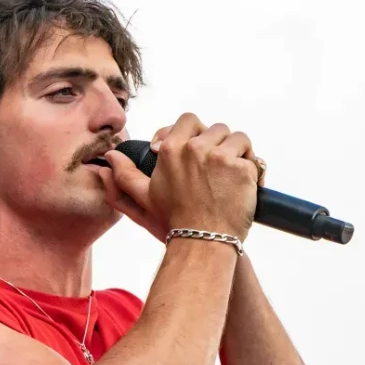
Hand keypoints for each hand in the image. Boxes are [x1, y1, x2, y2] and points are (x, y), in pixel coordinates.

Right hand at [98, 113, 262, 241]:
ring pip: (238, 139)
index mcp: (171, 150)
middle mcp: (195, 148)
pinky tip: (247, 187)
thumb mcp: (144, 198)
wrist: (203, 243)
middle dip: (220, 145)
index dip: (195, 132)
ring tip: (234, 176)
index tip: (198, 150)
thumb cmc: (174, 222)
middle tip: (218, 170)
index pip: (188, 120)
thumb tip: (110, 157)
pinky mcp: (243, 169)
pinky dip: (254, 171)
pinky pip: (254, 159)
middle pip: (216, 128)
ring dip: (240, 154)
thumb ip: (125, 176)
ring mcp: (221, 157)